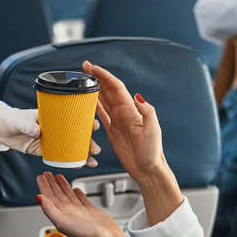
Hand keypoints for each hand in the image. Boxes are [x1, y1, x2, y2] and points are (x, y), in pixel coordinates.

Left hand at [0, 100, 100, 166]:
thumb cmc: (9, 118)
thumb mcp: (18, 120)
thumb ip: (27, 125)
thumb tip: (37, 130)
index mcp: (52, 116)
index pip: (72, 117)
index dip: (85, 121)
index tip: (94, 125)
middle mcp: (54, 128)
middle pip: (76, 134)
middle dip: (87, 142)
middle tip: (95, 150)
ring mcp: (50, 139)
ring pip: (70, 147)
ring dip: (82, 154)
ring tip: (92, 162)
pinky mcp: (43, 150)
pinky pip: (59, 156)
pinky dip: (69, 161)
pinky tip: (78, 166)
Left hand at [36, 172, 137, 236]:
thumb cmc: (86, 236)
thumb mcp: (62, 221)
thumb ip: (50, 209)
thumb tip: (38, 198)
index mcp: (61, 213)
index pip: (49, 197)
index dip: (44, 186)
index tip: (41, 177)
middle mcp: (69, 212)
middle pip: (57, 194)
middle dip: (52, 184)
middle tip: (47, 174)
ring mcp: (80, 212)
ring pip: (69, 195)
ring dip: (63, 186)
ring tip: (59, 177)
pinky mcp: (92, 213)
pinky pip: (82, 200)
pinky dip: (78, 194)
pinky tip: (76, 189)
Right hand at [82, 61, 166, 181]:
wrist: (148, 169)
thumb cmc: (152, 152)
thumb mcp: (153, 131)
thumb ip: (148, 112)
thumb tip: (137, 97)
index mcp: (131, 111)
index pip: (116, 87)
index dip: (104, 76)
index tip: (93, 68)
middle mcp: (124, 113)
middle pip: (108, 90)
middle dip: (97, 77)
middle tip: (84, 67)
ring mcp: (118, 121)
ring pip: (103, 100)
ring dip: (94, 88)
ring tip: (83, 79)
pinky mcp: (113, 131)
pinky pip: (101, 115)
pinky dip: (94, 106)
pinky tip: (87, 100)